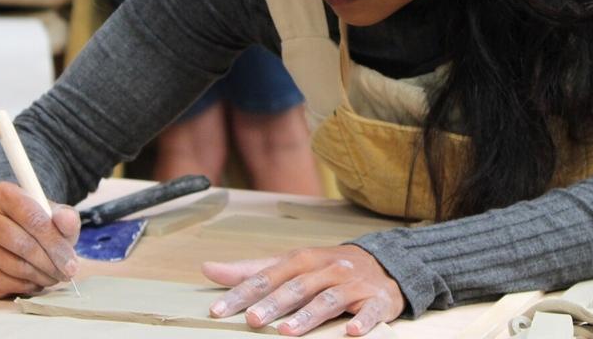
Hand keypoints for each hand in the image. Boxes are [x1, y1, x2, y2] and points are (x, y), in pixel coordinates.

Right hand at [0, 181, 80, 297]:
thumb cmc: (38, 220)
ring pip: (13, 266)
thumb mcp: (57, 213)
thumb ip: (66, 217)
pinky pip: (2, 282)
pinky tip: (37, 281)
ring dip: (39, 277)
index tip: (72, 263)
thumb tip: (65, 220)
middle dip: (50, 264)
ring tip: (54, 276)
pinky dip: (24, 286)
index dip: (55, 244)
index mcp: (3, 193)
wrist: (15, 229)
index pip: (33, 220)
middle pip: (22, 245)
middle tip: (67, 274)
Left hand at [202, 246, 404, 335]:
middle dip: (274, 303)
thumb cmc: (327, 268)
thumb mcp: (291, 265)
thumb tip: (208, 269)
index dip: (243, 292)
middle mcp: (327, 268)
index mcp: (303, 260)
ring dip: (309, 315)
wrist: (383, 264)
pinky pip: (370, 311)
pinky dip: (362, 321)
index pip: (268, 276)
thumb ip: (251, 271)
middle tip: (253, 320)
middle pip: (297, 286)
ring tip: (288, 331)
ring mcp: (352, 284)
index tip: (219, 310)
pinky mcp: (377, 300)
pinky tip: (352, 333)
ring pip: (328, 299)